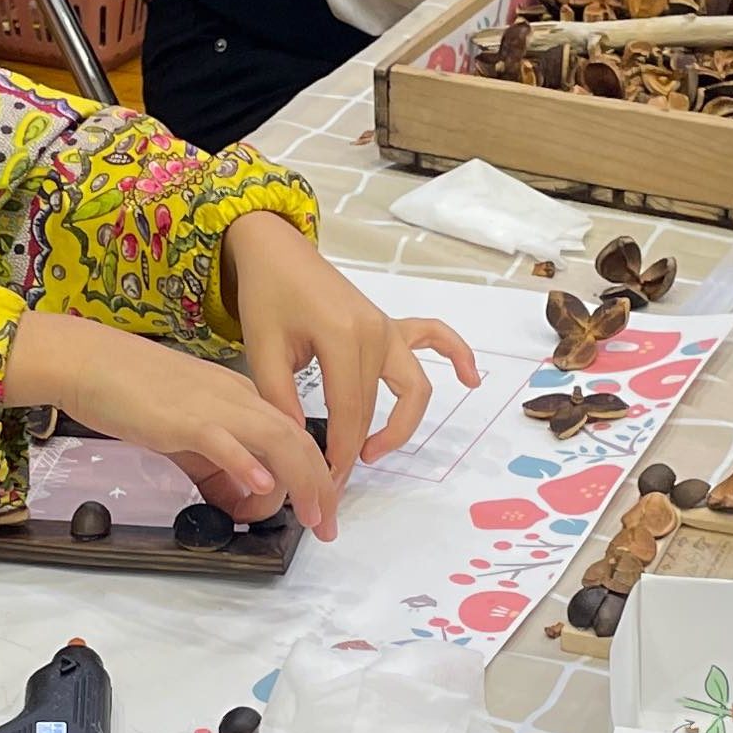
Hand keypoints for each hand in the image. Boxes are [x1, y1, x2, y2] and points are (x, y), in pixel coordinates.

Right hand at [0, 310, 337, 538]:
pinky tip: (260, 487)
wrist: (88, 361)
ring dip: (301, 482)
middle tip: (326, 526)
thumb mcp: (185, 432)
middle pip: (298, 441)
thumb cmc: (130, 391)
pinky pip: (223, 441)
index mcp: (241, 398)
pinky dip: (246, 464)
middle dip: (321, 487)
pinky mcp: (183, 419)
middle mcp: (237, 399)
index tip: (315, 510)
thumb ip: (214, 465)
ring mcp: (212, 406)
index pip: (293, 437)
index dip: (313, 477)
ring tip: (311, 516)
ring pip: (276, 440)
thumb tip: (236, 500)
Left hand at [221, 211, 478, 494]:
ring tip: (374, 453)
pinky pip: (435, 338)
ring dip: (401, 425)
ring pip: (411, 388)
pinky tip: (470, 380)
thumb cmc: (267, 295)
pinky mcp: (390, 324)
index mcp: (343, 337)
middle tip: (334, 482)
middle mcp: (376, 333)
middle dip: (357, 450)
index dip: (339, 452)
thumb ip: (279, 397)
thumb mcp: (262, 348)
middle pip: (375, 407)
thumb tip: (295, 444)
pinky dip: (457, 356)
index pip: (348, 411)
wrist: (277, 250)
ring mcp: (388, 328)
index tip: (326, 481)